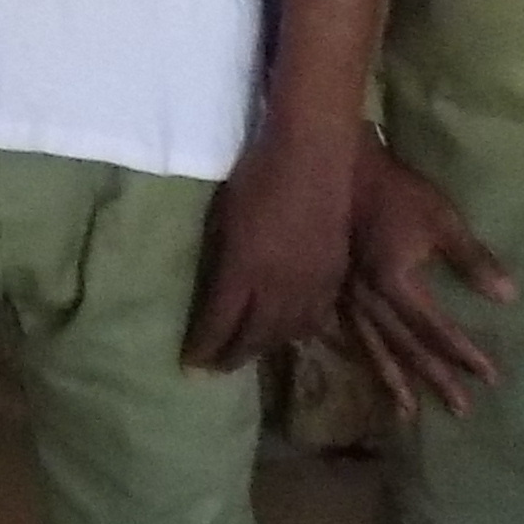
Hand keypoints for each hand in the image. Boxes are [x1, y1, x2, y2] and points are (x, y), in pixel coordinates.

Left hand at [184, 112, 355, 374]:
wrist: (312, 154)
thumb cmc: (257, 175)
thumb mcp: (223, 218)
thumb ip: (222, 259)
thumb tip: (218, 287)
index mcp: (243, 271)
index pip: (219, 324)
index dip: (204, 347)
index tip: (189, 363)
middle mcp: (277, 287)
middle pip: (254, 337)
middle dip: (231, 357)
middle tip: (213, 369)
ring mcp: (310, 283)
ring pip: (287, 332)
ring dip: (265, 348)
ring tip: (248, 354)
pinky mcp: (334, 274)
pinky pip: (315, 316)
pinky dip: (298, 330)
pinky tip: (289, 332)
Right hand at [339, 140, 512, 421]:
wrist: (337, 169)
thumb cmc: (395, 191)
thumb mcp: (441, 219)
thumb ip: (471, 260)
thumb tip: (508, 297)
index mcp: (394, 284)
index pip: (435, 330)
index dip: (464, 354)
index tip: (490, 377)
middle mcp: (367, 300)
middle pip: (404, 348)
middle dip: (433, 379)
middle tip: (459, 408)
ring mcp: (344, 297)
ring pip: (371, 348)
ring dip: (392, 380)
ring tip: (407, 412)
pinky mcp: (330, 288)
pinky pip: (345, 333)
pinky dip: (359, 356)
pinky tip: (364, 367)